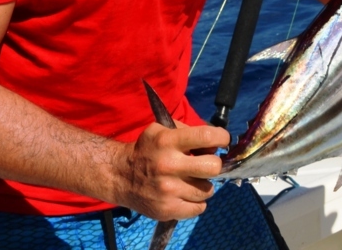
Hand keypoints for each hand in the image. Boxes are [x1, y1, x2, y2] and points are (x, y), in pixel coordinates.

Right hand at [113, 121, 229, 220]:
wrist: (119, 175)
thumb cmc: (146, 150)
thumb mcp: (162, 130)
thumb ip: (188, 132)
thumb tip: (216, 144)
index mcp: (168, 141)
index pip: (207, 136)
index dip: (222, 138)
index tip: (222, 141)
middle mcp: (168, 165)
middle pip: (213, 167)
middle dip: (213, 165)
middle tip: (204, 165)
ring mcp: (168, 191)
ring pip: (208, 190)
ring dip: (203, 185)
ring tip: (190, 181)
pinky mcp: (167, 210)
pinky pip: (199, 208)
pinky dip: (196, 202)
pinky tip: (186, 194)